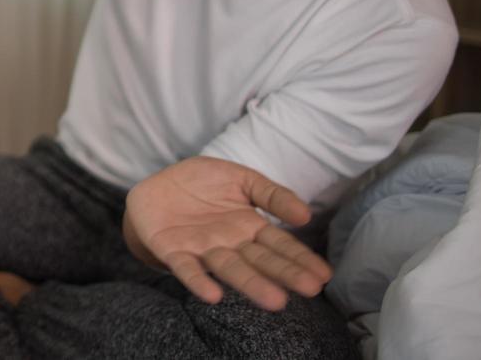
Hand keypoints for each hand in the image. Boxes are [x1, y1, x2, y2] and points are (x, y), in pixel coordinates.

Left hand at [123, 156, 332, 311]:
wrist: (156, 187)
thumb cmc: (202, 184)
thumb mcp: (241, 178)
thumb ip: (272, 194)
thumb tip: (306, 214)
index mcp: (250, 227)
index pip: (280, 244)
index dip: (300, 258)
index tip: (324, 275)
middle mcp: (231, 244)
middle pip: (261, 260)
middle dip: (285, 274)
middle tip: (311, 288)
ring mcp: (203, 250)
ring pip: (230, 268)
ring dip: (250, 284)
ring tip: (275, 301)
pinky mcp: (174, 252)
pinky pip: (187, 268)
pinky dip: (198, 280)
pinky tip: (212, 294)